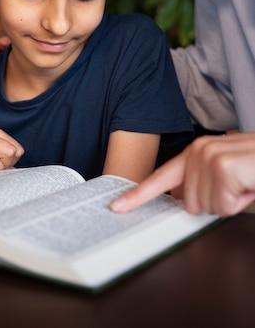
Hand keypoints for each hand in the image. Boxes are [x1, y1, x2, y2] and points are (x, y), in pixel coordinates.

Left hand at [110, 133, 254, 215]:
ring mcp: (209, 157)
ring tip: (246, 183)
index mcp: (196, 152)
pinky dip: (241, 203)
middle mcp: (199, 150)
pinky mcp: (223, 167)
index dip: (138, 195)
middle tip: (239, 187)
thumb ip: (201, 183)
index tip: (118, 207)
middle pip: (190, 204)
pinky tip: (250, 184)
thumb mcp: (229, 174)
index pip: (161, 177)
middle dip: (218, 204)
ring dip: (232, 203)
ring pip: (207, 207)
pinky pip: (223, 206)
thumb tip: (183, 199)